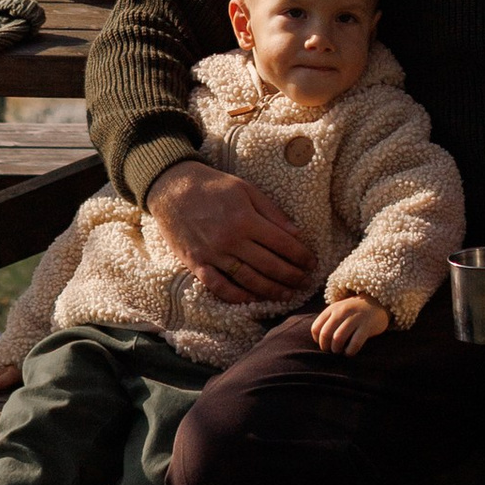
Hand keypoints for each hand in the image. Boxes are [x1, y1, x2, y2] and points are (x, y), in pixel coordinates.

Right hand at [146, 160, 317, 300]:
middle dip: (292, 276)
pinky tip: (253, 298)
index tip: (312, 263)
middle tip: (305, 282)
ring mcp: (213, 254)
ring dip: (271, 290)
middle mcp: (231, 240)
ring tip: (287, 294)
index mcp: (245, 219)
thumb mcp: (246, 189)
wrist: (172, 188)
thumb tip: (296, 233)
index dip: (301, 256)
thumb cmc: (213, 186)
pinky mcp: (197, 264)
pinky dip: (238, 296)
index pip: (282, 244)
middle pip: (269, 266)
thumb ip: (272, 212)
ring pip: (248, 280)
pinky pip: (220, 287)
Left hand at [312, 294, 389, 354]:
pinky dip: (350, 351)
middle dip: (326, 347)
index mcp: (332, 309)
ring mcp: (355, 318)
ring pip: (338, 338)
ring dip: (337, 349)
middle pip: (325, 334)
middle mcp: (342, 312)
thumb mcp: (339, 311)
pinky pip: (355, 343)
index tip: (324, 344)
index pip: (316, 328)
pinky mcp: (366, 326)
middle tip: (331, 351)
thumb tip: (319, 341)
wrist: (376, 303)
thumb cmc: (354, 312)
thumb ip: (328, 322)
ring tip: (340, 351)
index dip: (317, 340)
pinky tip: (350, 352)